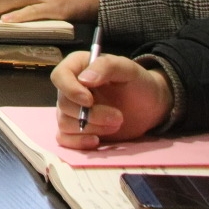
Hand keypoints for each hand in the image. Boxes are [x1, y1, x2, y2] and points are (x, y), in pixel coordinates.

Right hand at [51, 51, 172, 147]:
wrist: (149, 107)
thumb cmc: (138, 83)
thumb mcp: (128, 69)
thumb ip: (106, 67)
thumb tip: (84, 80)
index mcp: (77, 67)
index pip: (59, 76)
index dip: (70, 89)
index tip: (90, 100)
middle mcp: (69, 88)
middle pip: (64, 104)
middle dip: (92, 114)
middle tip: (118, 116)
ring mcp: (71, 110)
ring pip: (65, 123)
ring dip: (92, 128)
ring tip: (116, 124)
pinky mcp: (76, 130)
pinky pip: (64, 138)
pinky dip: (78, 142)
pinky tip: (96, 141)